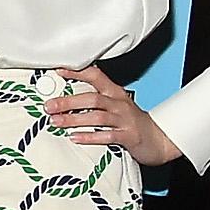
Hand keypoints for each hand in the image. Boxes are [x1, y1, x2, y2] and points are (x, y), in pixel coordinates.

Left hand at [46, 65, 182, 165]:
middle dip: (69, 102)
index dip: (77, 72)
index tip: (58, 69)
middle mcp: (120, 104)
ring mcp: (125, 120)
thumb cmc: (132, 122)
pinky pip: (107, 136)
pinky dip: (90, 137)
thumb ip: (95, 99)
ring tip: (56, 122)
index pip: (95, 76)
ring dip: (74, 119)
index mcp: (115, 93)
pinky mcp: (128, 136)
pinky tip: (75, 137)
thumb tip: (65, 98)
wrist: (160, 139)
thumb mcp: (116, 105)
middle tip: (49, 106)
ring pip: (98, 117)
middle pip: (92, 98)